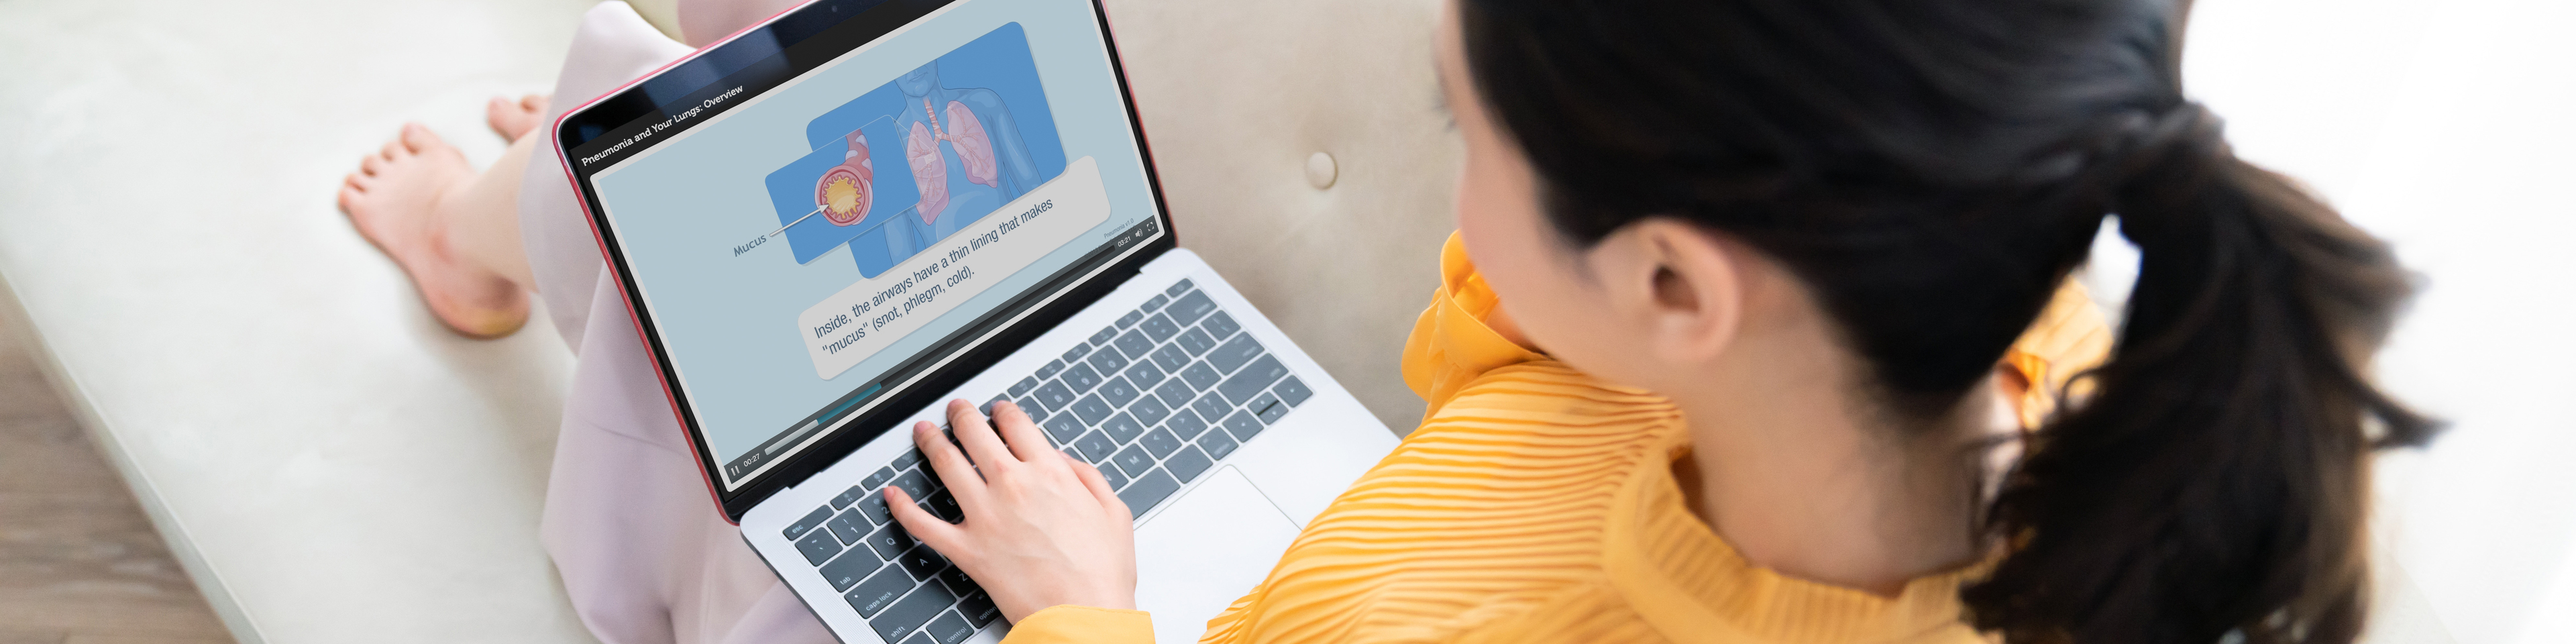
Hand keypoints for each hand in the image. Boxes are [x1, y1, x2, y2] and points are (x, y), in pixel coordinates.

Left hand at [885, 399, 1136, 621]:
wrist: (1085, 615)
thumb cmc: (1101, 573)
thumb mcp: (1113, 511)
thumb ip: (1086, 476)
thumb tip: (1062, 460)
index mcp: (1049, 473)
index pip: (1015, 424)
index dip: (1002, 411)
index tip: (997, 410)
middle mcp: (1012, 486)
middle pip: (974, 434)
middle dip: (961, 415)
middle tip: (955, 410)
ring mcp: (985, 516)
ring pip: (945, 465)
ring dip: (930, 442)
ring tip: (923, 432)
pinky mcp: (967, 549)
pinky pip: (923, 524)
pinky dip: (902, 507)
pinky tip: (892, 495)